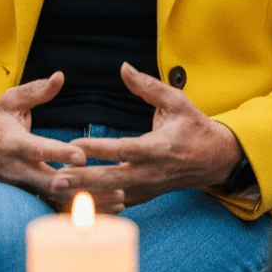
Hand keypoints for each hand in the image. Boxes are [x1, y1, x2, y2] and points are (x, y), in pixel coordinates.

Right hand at [0, 73, 124, 214]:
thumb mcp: (9, 101)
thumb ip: (36, 91)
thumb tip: (61, 76)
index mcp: (15, 144)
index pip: (39, 150)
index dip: (60, 153)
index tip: (82, 156)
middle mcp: (19, 170)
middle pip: (53, 182)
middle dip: (83, 186)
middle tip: (114, 184)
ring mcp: (23, 187)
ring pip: (57, 199)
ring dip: (88, 202)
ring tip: (118, 200)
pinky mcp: (28, 197)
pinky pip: (55, 207)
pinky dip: (78, 212)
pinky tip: (105, 211)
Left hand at [48, 62, 243, 206]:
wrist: (215, 159)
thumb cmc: (194, 126)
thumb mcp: (176, 101)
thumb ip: (148, 86)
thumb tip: (123, 67)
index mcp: (159, 147)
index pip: (124, 150)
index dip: (98, 149)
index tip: (74, 146)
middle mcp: (152, 171)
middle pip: (112, 179)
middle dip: (83, 180)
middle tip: (56, 179)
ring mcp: (148, 187)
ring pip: (112, 195)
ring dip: (85, 195)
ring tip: (58, 191)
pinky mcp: (146, 195)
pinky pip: (119, 203)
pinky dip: (98, 204)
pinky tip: (76, 203)